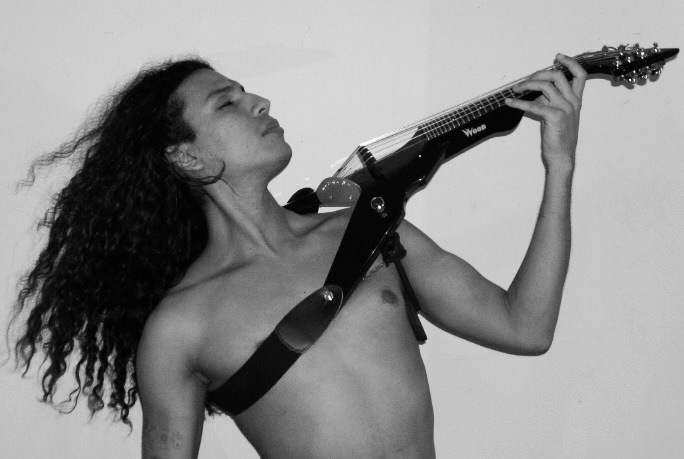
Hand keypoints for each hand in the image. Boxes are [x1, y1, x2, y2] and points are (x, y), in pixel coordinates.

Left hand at [505, 54, 585, 173]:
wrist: (562, 157)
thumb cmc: (559, 138)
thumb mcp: (558, 116)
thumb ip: (551, 102)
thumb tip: (536, 92)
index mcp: (576, 101)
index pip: (580, 75)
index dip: (570, 62)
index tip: (558, 57)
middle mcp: (572, 102)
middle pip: (558, 75)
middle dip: (539, 73)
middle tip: (526, 79)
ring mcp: (565, 108)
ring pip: (545, 86)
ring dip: (527, 84)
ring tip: (515, 89)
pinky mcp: (554, 116)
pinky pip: (534, 104)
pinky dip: (519, 102)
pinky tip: (510, 102)